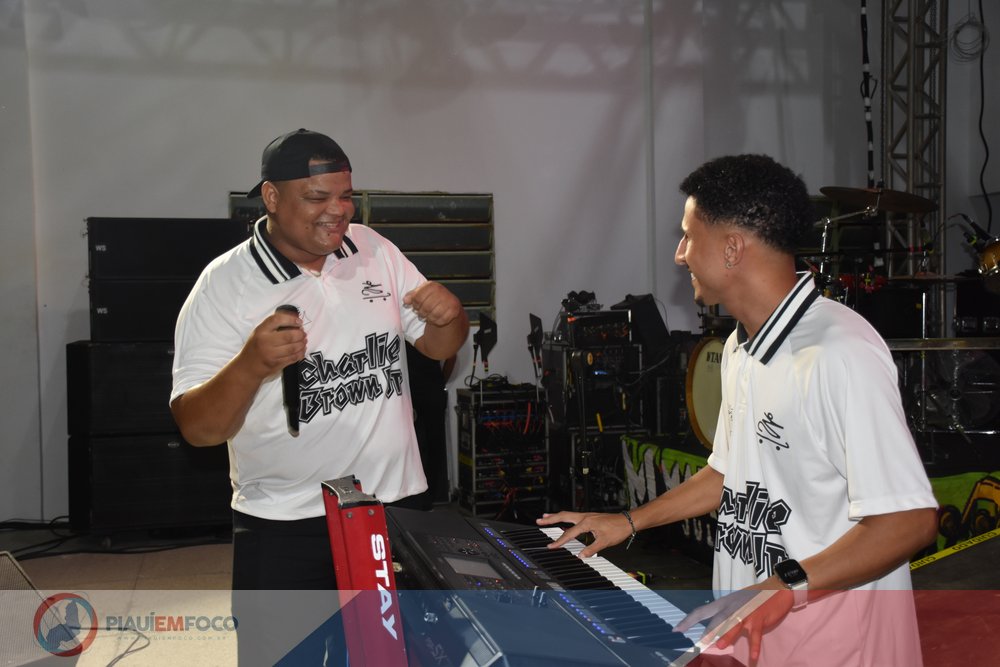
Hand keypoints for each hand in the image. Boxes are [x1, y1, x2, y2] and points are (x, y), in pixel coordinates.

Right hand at [239, 310, 306, 379]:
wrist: (247, 367)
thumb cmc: (255, 347)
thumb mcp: (259, 332)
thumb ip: (273, 325)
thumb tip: (294, 319)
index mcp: (261, 331)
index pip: (277, 320)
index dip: (291, 319)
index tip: (299, 321)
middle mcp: (265, 342)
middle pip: (289, 336)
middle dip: (300, 334)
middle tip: (303, 333)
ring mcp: (271, 354)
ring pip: (293, 348)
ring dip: (302, 344)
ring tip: (304, 341)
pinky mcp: (276, 364)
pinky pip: (293, 358)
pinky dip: (300, 353)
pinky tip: (301, 350)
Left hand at [404, 281, 463, 326]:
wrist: (449, 303)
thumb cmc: (432, 298)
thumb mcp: (421, 294)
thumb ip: (412, 296)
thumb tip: (406, 300)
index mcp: (432, 285)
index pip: (418, 297)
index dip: (415, 304)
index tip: (415, 306)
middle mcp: (442, 291)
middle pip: (426, 307)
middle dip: (421, 313)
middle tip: (421, 313)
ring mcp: (449, 300)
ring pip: (434, 315)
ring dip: (429, 318)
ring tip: (428, 316)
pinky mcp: (454, 310)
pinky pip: (442, 320)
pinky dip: (437, 322)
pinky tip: (436, 318)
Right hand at [535, 511, 631, 557]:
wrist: (627, 521)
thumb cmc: (618, 529)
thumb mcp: (604, 542)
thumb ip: (591, 550)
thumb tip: (581, 556)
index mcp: (586, 522)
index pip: (569, 533)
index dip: (559, 541)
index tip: (551, 546)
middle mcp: (585, 517)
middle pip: (563, 516)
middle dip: (550, 519)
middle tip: (539, 520)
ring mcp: (587, 515)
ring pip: (567, 514)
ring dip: (556, 516)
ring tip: (546, 517)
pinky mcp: (590, 517)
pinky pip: (573, 516)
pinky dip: (565, 517)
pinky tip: (563, 519)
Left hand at [675, 586, 791, 666]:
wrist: (777, 588)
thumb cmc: (754, 597)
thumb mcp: (734, 602)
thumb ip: (724, 613)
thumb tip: (713, 627)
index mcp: (723, 603)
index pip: (701, 611)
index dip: (689, 620)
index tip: (677, 630)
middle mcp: (732, 607)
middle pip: (718, 618)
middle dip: (708, 630)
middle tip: (700, 643)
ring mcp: (746, 612)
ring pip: (735, 624)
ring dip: (728, 634)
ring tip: (720, 645)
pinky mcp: (759, 618)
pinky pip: (756, 634)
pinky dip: (754, 646)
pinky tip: (753, 656)